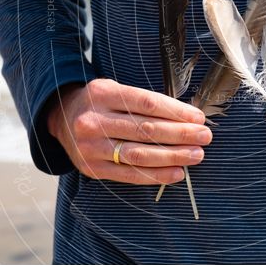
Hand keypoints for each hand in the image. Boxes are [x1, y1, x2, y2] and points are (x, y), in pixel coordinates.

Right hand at [46, 79, 211, 183]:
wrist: (61, 118)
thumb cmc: (100, 102)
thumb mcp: (115, 89)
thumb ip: (144, 101)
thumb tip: (187, 116)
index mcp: (103, 94)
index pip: (146, 103)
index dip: (175, 111)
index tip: (198, 118)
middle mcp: (94, 120)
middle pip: (145, 129)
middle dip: (180, 134)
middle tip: (204, 137)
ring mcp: (91, 147)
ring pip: (139, 154)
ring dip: (173, 156)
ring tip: (196, 155)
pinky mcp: (92, 168)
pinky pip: (129, 174)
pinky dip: (156, 175)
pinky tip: (176, 173)